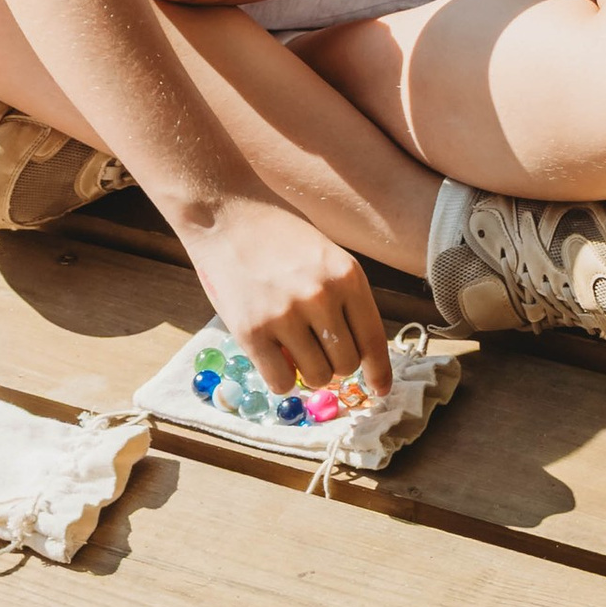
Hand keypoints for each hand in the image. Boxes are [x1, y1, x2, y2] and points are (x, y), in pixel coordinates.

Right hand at [186, 195, 393, 396]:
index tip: (380, 390)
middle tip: (319, 352)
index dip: (379, 371)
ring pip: (316, 376)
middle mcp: (321, 296)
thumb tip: (358, 353)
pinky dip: (281, 378)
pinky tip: (274, 357)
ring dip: (309, 373)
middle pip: (345, 364)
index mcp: (347, 275)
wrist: (225, 216)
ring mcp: (285, 315)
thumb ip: (343, 298)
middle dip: (336, 366)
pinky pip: (281, 381)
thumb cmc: (277, 235)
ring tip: (294, 351)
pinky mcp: (251, 331)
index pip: (373, 339)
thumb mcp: (326, 256)